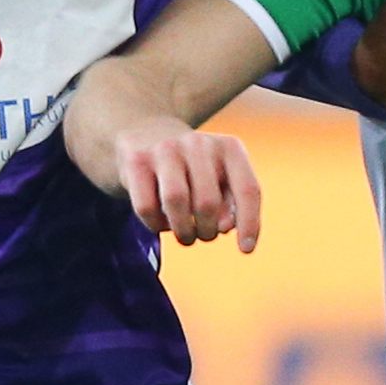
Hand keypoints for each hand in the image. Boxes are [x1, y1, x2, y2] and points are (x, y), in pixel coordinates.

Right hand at [108, 114, 261, 251]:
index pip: (247, 189)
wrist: (146, 135)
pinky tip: (161, 222)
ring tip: (185, 235)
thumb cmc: (194, 170)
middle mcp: (198, 143)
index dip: (249, 223)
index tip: (246, 250)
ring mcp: (165, 149)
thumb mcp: (222, 181)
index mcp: (229, 148)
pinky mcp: (136, 160)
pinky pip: (146, 206)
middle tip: (203, 235)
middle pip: (207, 202)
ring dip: (183, 230)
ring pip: (175, 201)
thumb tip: (224, 227)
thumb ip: (232, 206)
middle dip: (207, 230)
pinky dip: (155, 225)